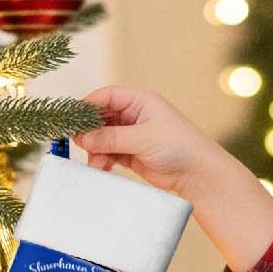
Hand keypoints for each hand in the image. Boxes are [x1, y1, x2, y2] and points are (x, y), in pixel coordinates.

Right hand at [72, 84, 223, 203]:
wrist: (198, 175)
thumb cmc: (179, 147)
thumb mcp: (143, 138)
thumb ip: (112, 138)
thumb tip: (83, 138)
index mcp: (140, 101)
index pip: (107, 96)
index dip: (89, 106)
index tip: (74, 120)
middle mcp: (134, 116)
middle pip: (101, 118)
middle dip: (89, 131)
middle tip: (79, 144)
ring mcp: (132, 136)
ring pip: (103, 138)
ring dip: (95, 149)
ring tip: (95, 163)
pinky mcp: (132, 154)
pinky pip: (109, 153)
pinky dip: (102, 160)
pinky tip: (101, 168)